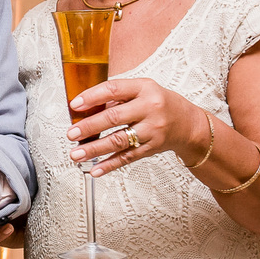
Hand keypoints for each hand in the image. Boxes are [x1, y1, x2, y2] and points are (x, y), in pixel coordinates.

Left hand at [65, 77, 206, 175]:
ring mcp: (152, 130)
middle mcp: (150, 108)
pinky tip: (95, 169)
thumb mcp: (142, 90)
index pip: (114, 89)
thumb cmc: (159, 104)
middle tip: (71, 133)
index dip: (92, 97)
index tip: (75, 105)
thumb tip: (85, 108)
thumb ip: (117, 96)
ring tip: (76, 154)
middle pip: (114, 118)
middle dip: (90, 127)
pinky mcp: (152, 148)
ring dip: (94, 149)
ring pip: (119, 141)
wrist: (188, 124)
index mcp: (144, 89)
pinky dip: (109, 165)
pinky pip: (128, 158)